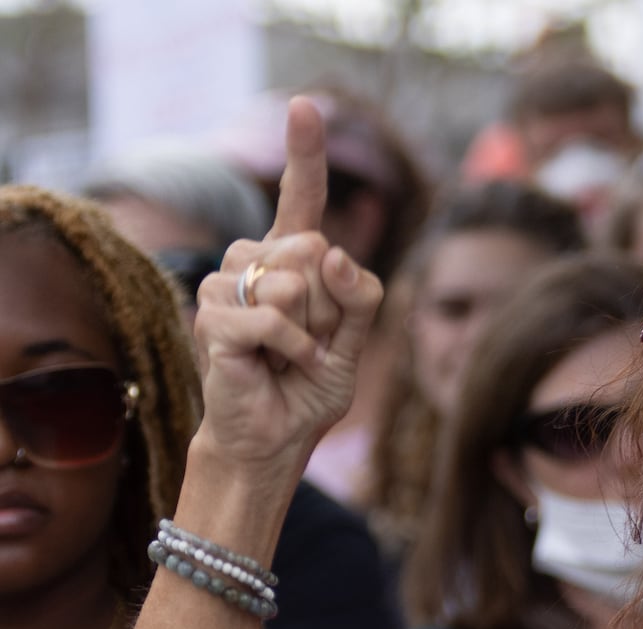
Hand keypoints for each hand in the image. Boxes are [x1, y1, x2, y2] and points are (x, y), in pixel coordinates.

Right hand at [191, 96, 382, 473]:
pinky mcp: (212, 319)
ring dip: (312, 331)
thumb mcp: (355, 342)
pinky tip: (285, 367)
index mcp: (289, 261)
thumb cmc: (309, 387)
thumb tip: (331, 251)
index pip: (300, 200)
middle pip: (314, 249)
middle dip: (332, 305)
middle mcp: (252, 263)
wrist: (276, 438)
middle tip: (313, 342)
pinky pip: (277, 318)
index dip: (305, 153)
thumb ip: (359, 296)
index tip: (305, 106)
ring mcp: (225, 287)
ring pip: (295, 282)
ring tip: (292, 357)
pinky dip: (297, 350)